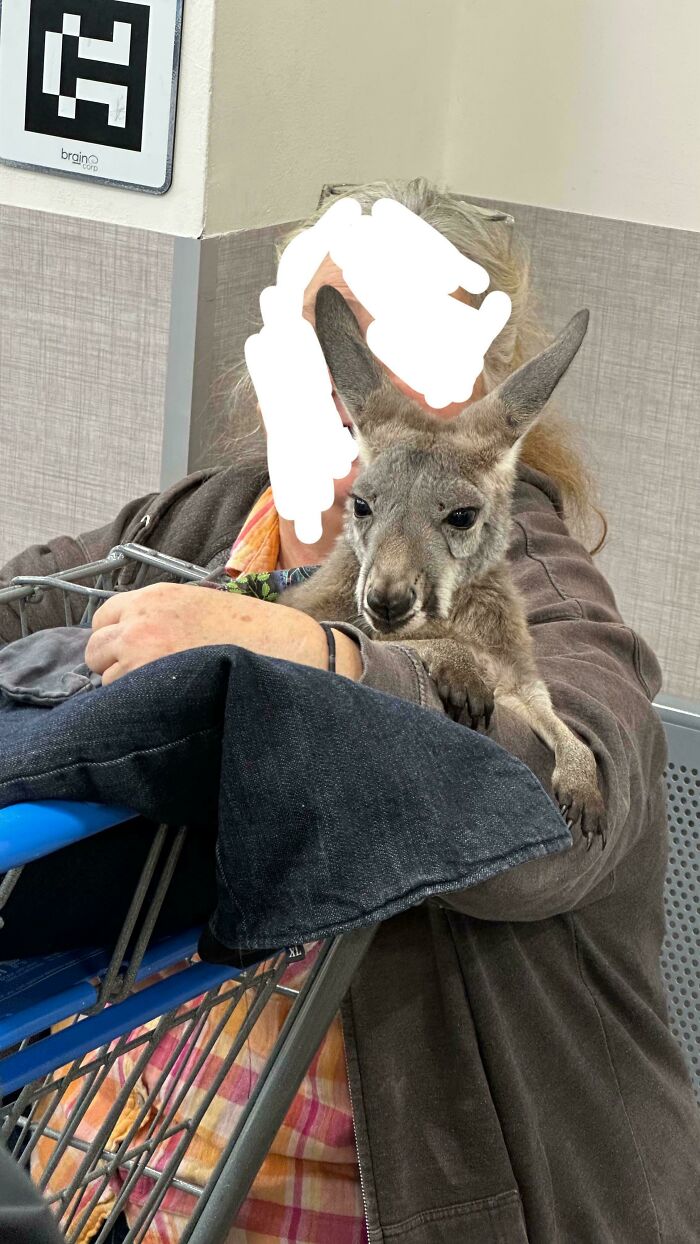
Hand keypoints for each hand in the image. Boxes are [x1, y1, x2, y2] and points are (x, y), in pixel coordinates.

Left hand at [85, 582, 361, 685]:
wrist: (286, 648)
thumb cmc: (253, 629)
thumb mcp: (201, 603)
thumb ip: (163, 615)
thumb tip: (137, 640)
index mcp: (154, 598)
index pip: (102, 618)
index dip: (115, 637)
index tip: (129, 651)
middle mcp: (141, 623)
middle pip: (95, 650)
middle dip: (112, 663)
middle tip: (143, 675)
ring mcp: (144, 656)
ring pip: (108, 680)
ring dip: (127, 687)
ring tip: (164, 690)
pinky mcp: (156, 687)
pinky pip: (127, 701)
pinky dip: (141, 706)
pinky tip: (169, 703)